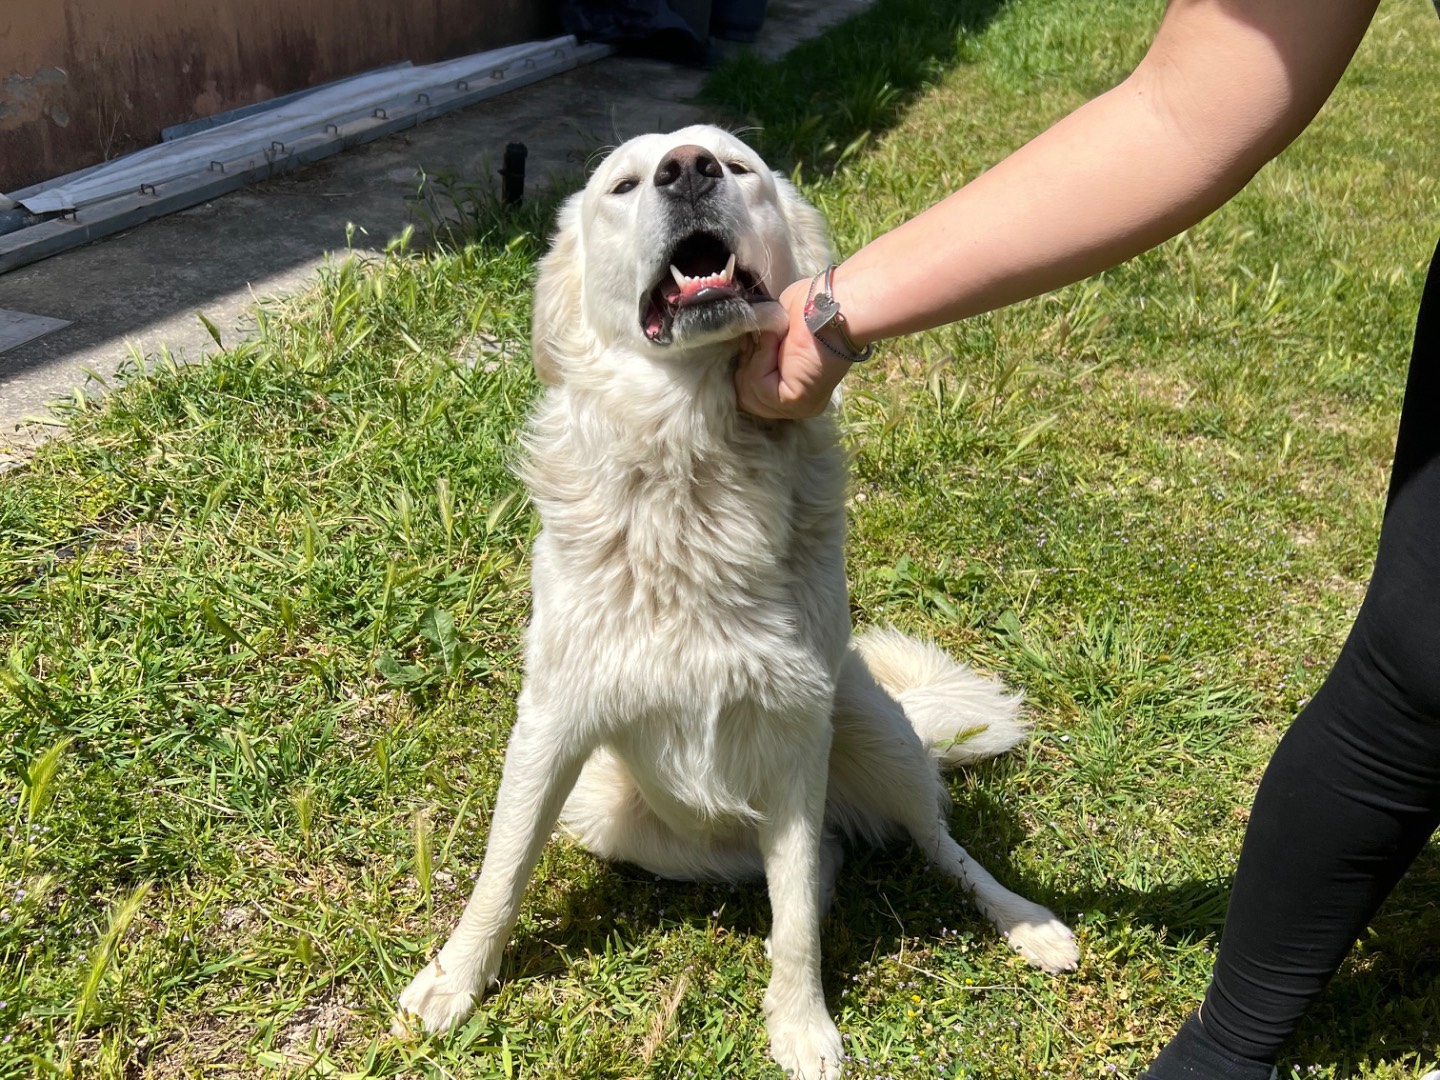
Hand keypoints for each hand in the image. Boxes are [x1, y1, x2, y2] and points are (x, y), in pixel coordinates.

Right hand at [735, 278, 854, 418]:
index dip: (747, 367)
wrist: (831, 307)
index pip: (754, 394)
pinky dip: (762, 359)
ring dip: (756, 360)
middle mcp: (799, 406)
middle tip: (764, 341)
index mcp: (798, 391)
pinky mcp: (792, 401)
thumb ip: (758, 350)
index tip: (752, 343)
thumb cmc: (808, 309)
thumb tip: (739, 348)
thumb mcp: (772, 333)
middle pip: (746, 398)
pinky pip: (757, 385)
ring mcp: (796, 407)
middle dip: (747, 365)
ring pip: (748, 393)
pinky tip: (779, 344)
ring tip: (775, 340)